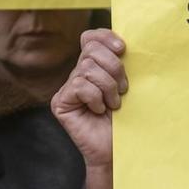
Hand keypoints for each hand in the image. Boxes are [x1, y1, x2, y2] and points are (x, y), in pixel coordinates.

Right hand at [51, 28, 126, 171]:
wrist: (119, 150)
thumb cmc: (127, 119)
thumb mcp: (128, 85)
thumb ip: (122, 64)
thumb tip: (124, 44)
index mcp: (94, 66)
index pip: (91, 38)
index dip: (105, 37)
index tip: (123, 49)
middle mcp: (78, 74)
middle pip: (92, 49)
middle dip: (114, 67)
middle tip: (123, 89)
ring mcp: (67, 88)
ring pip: (88, 68)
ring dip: (108, 87)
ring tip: (114, 104)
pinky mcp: (60, 102)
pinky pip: (80, 85)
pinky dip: (95, 98)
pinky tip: (99, 111)